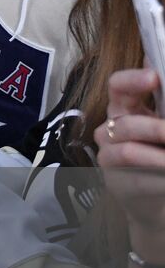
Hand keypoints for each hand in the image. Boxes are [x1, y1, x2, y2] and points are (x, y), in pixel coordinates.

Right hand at [96, 69, 164, 259]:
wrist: (158, 199)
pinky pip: (136, 179)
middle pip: (124, 123)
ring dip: (159, 157)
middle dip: (154, 127)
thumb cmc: (162, 153)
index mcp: (125, 109)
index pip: (117, 87)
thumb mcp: (163, 124)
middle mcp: (110, 130)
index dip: (132, 80)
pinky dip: (159, 178)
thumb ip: (164, 104)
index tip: (154, 77)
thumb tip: (159, 68)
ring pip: (127, 152)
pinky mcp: (116, 184)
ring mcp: (109, 157)